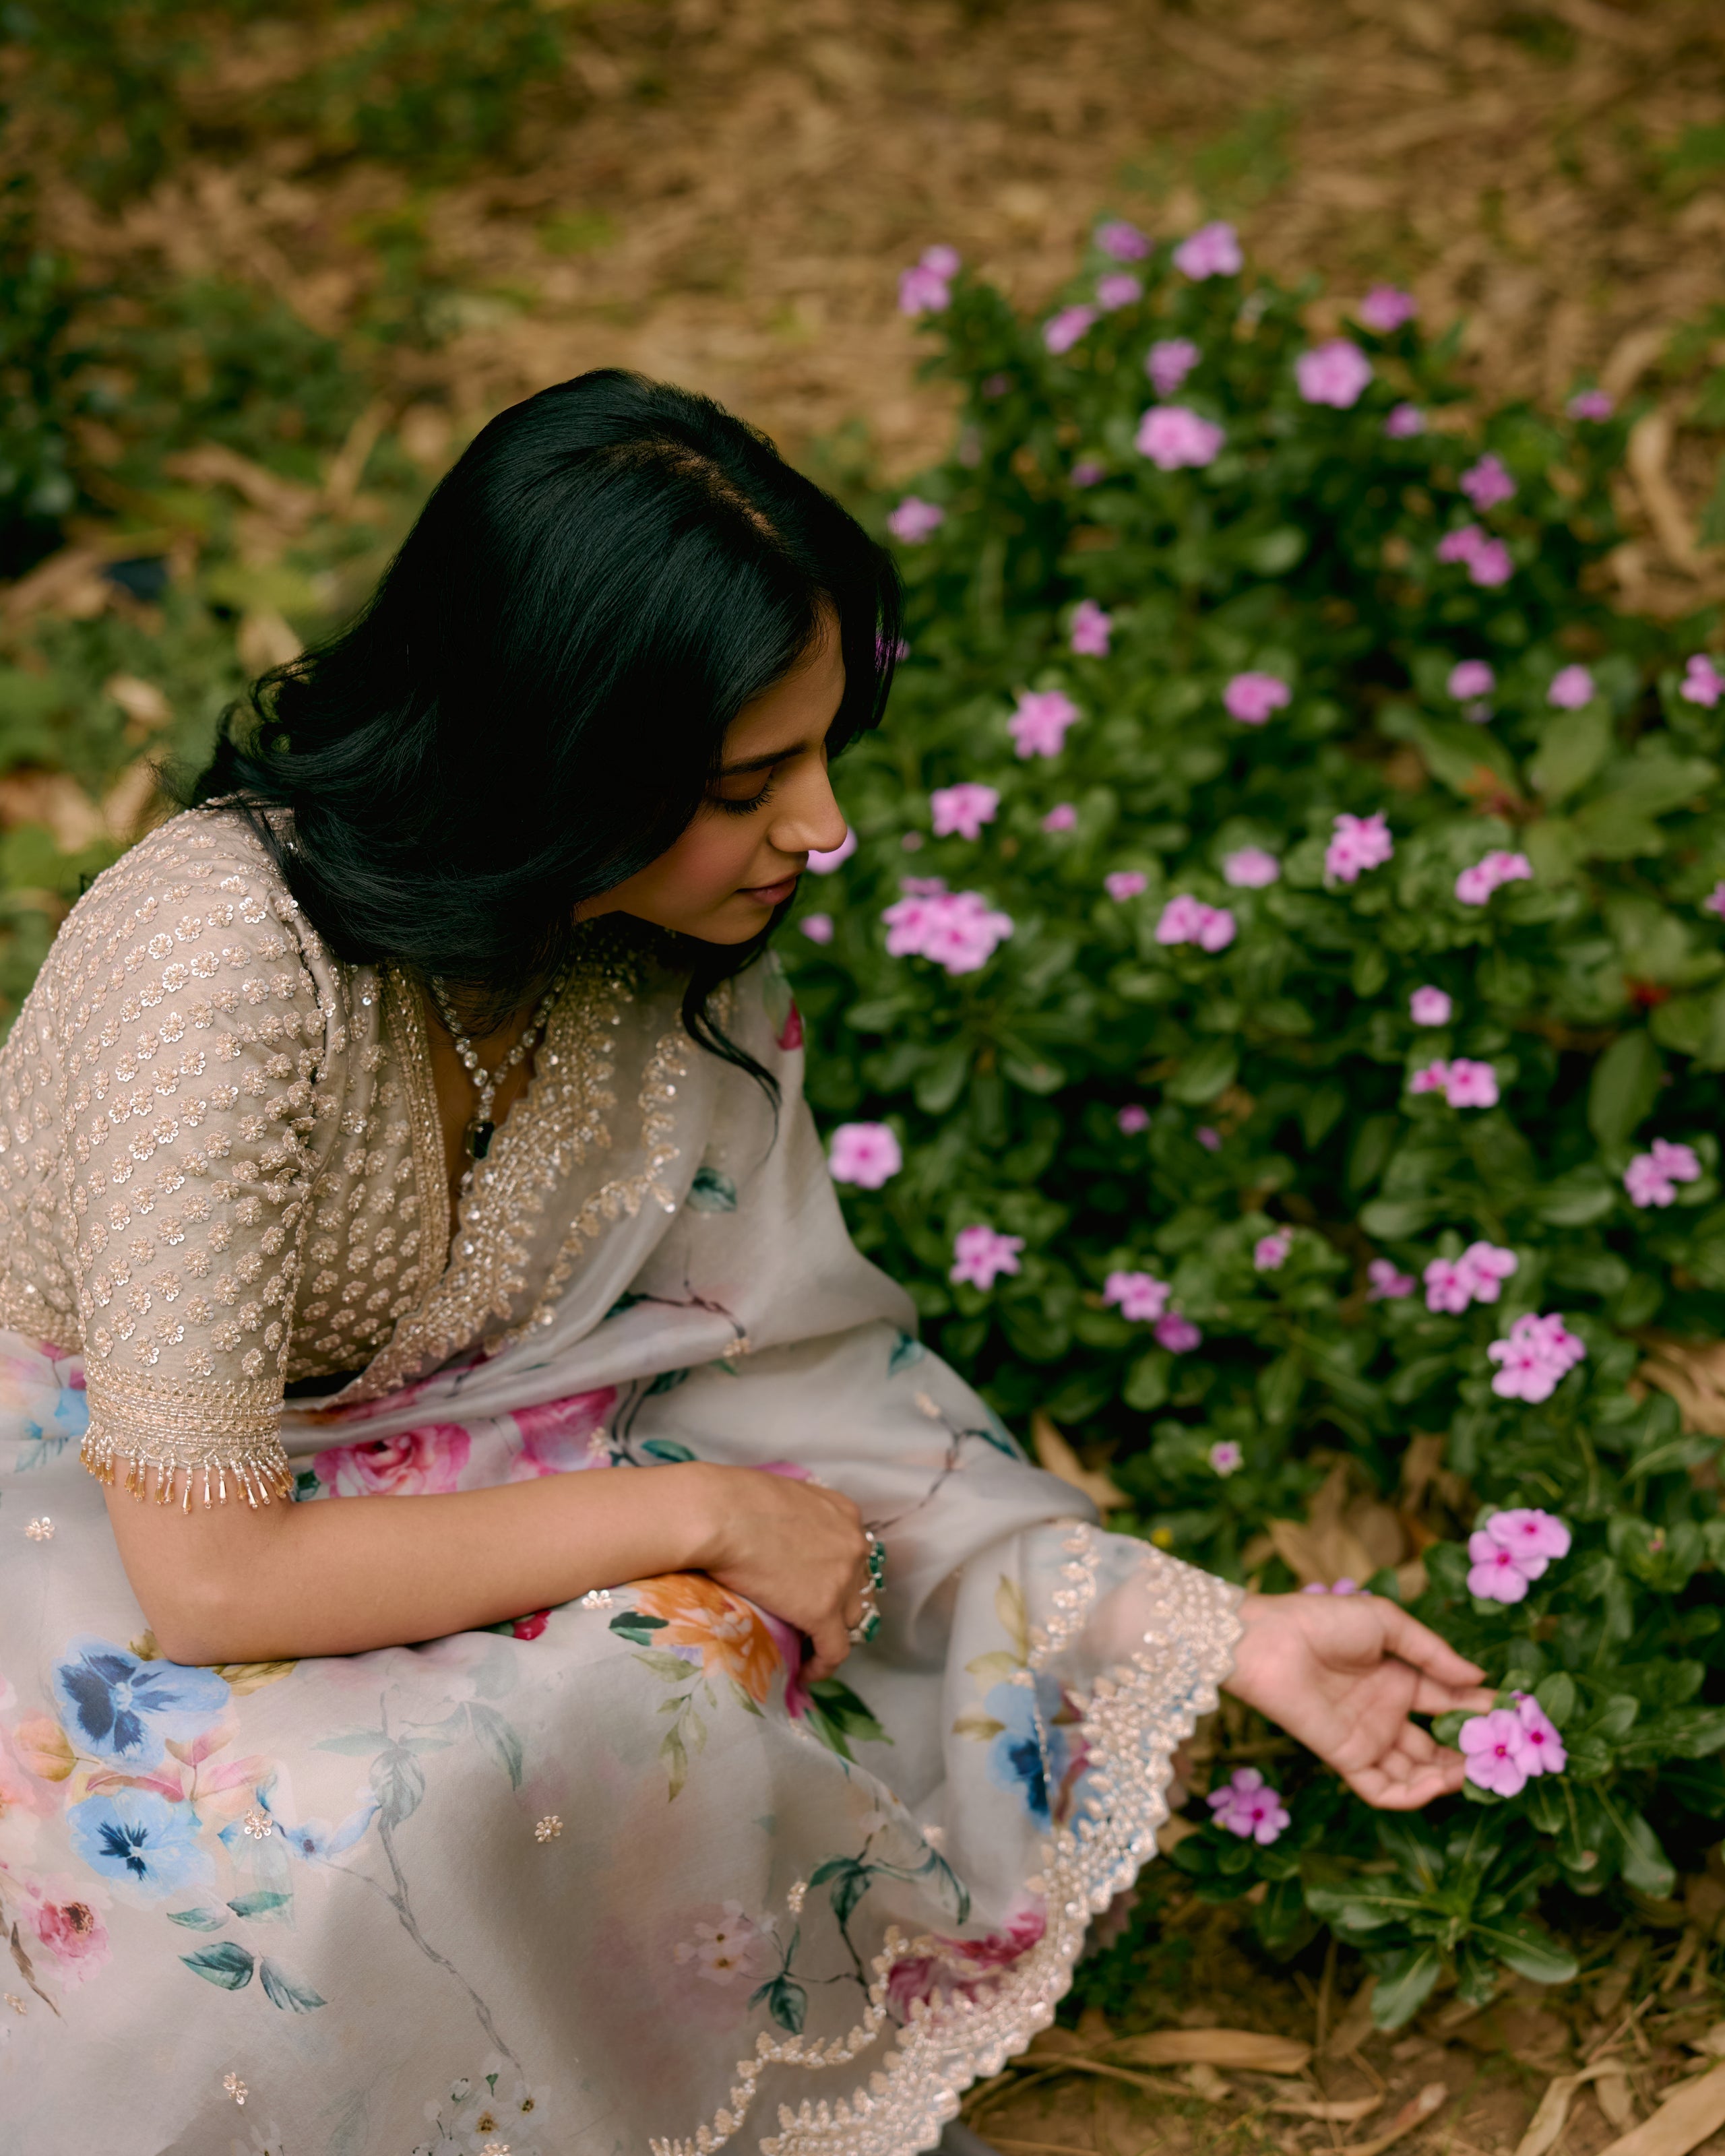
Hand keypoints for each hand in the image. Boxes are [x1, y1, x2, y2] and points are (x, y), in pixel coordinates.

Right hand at [684, 1463, 870, 1681]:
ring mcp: (842, 1579)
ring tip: (806, 1645)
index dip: (837, 1576)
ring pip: (850, 1620)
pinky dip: (822, 1666)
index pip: (853, 1554)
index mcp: (844, 1514)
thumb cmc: (731, 1498)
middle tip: (812, 1619)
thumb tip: (773, 1537)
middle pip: (857, 1587)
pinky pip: (835, 1651)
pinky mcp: (822, 1611)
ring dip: (831, 1633)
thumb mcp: (779, 1498)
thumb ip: (793, 1520)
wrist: (718, 1514)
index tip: (816, 1589)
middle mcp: (854, 1545)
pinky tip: (803, 1673)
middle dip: (839, 1604)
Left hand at [1223, 1592, 1495, 1808]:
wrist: (1268, 1639)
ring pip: (1418, 1771)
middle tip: (1506, 1753)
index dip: (1482, 1711)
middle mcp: (1388, 1711)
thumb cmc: (1323, 1621)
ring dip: (1450, 1775)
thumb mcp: (1387, 1623)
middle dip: (1472, 1750)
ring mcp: (1368, 1737)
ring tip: (1479, 1769)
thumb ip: (1433, 1654)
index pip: (1451, 1702)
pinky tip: (1439, 1782)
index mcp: (1399, 1677)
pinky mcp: (1346, 1758)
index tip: (1518, 1716)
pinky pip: (1383, 1789)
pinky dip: (1413, 1794)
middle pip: (1440, 1743)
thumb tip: (1480, 1681)